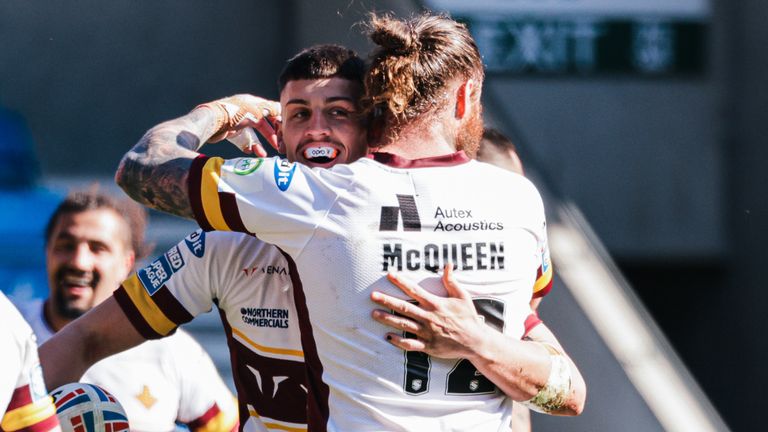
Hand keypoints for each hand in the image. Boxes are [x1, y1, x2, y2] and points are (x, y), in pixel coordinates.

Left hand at [196, 94, 280, 155]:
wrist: (212, 122)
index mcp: (252, 103)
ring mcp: (238, 122)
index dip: (278, 120)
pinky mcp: (231, 132)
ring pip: (253, 135)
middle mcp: (246, 112)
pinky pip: (243, 141)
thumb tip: (281, 109)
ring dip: (259, 145)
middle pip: (263, 124)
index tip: (285, 131)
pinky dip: (248, 147)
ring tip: (263, 155)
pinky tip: (250, 152)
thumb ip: (270, 110)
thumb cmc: (234, 113)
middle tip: (278, 146)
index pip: (269, 110)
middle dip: (271, 136)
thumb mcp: (256, 110)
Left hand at [370, 264, 488, 358]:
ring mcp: (427, 333)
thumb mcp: (462, 296)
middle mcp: (429, 318)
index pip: (415, 291)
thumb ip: (452, 281)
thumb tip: (448, 264)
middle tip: (373, 295)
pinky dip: (398, 341)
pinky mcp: (428, 346)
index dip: (401, 282)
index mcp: (436, 304)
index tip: (390, 275)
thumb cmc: (468, 317)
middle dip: (387, 301)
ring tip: (373, 313)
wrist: (475, 341)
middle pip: (404, 307)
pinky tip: (387, 336)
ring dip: (387, 319)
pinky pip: (410, 344)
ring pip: (403, 324)